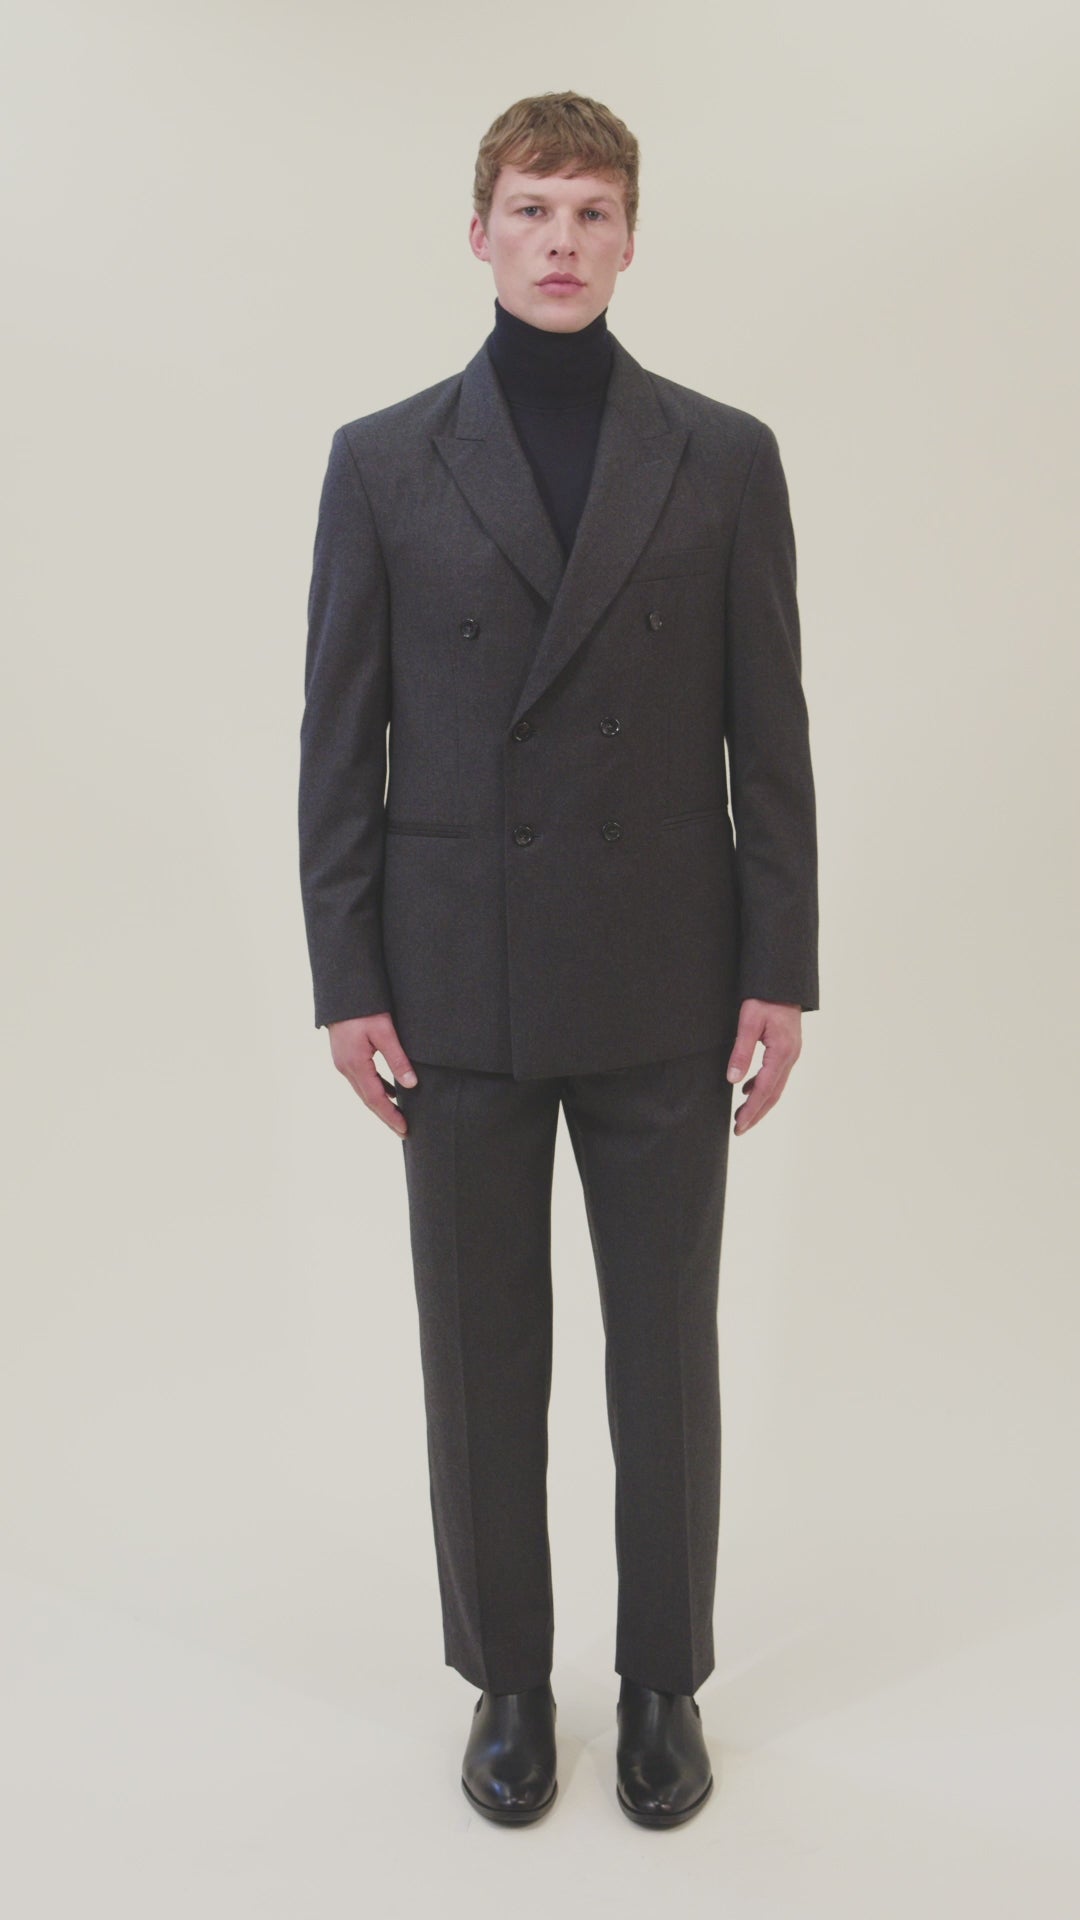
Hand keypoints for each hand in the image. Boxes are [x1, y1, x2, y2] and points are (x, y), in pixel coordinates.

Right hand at [327, 1013, 416, 1136]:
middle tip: (403, 1130)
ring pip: (363, 1090)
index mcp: (355, 1064)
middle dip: (385, 1116)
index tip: (404, 1130)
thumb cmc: (364, 1008)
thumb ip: (397, 1059)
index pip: (375, 1099)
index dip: (390, 1116)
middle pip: (367, 1099)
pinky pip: (361, 1079)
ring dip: (380, 1104)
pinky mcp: (345, 1055)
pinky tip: (390, 1091)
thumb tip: (411, 1085)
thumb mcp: (385, 1032)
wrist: (342, 991)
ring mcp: (342, 1062)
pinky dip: (376, 1088)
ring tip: (398, 1115)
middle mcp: (345, 1067)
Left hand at [726, 1000, 801, 1134]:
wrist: (783, 981)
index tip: (740, 1126)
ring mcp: (792, 1053)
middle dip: (756, 1113)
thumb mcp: (748, 1021)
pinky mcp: (788, 1049)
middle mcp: (790, 1056)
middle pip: (774, 1094)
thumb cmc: (764, 998)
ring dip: (760, 1103)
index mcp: (781, 1052)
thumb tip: (733, 1079)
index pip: (765, 1089)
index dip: (752, 1110)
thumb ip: (741, 1051)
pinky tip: (748, 1090)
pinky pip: (776, 1075)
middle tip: (740, 1130)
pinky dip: (763, 1087)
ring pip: (777, 1086)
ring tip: (742, 1115)